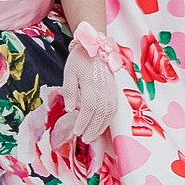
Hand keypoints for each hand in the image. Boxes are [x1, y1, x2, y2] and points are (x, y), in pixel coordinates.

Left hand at [58, 23, 124, 145]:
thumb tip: (70, 109)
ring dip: (101, 127)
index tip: (76, 131)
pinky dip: (108, 120)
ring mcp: (111, 90)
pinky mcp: (115, 91)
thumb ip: (69, 91)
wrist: (96, 45)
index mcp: (92, 83)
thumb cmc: (80, 59)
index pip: (88, 108)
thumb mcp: (69, 72)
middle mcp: (104, 88)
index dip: (83, 121)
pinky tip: (102, 126)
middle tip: (84, 139)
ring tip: (92, 136)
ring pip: (109, 113)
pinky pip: (114, 109)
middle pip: (100, 113)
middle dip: (92, 128)